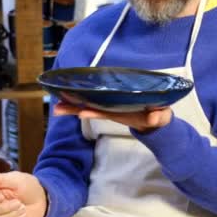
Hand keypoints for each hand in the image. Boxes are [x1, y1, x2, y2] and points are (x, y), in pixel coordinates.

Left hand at [53, 102, 171, 132]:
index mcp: (121, 113)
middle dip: (74, 110)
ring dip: (72, 106)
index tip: (81, 113)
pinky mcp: (109, 103)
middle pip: (90, 110)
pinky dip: (79, 99)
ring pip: (87, 106)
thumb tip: (154, 118)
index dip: (93, 112)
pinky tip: (68, 97)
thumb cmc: (157, 118)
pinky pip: (92, 100)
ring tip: (56, 106)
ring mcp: (109, 107)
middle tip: (57, 109)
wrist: (154, 120)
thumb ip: (158, 117)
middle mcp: (111, 110)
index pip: (105, 113)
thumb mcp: (160, 118)